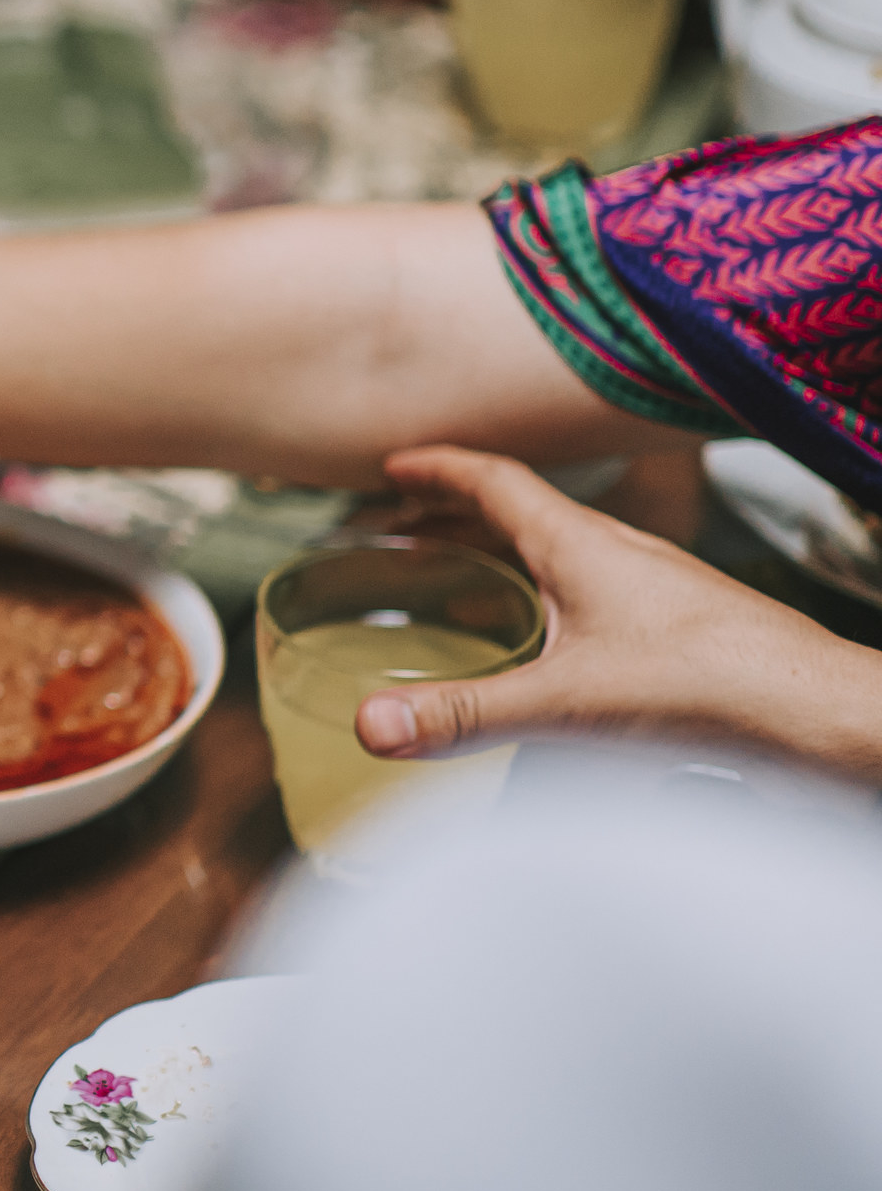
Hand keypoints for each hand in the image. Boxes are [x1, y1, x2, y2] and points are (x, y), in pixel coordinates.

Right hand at [355, 446, 881, 783]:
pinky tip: (547, 648)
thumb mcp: (566, 702)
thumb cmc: (711, 685)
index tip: (394, 464)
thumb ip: (465, 712)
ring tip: (462, 583)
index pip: (494, 482)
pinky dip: (548, 597)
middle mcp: (618, 553)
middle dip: (457, 514)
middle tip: (405, 523)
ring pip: (562, 552)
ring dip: (505, 554)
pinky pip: (594, 591)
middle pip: (522, 513)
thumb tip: (371, 726)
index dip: (438, 469)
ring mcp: (653, 588)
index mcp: (581, 544)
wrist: (819, 713)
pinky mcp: (678, 627)